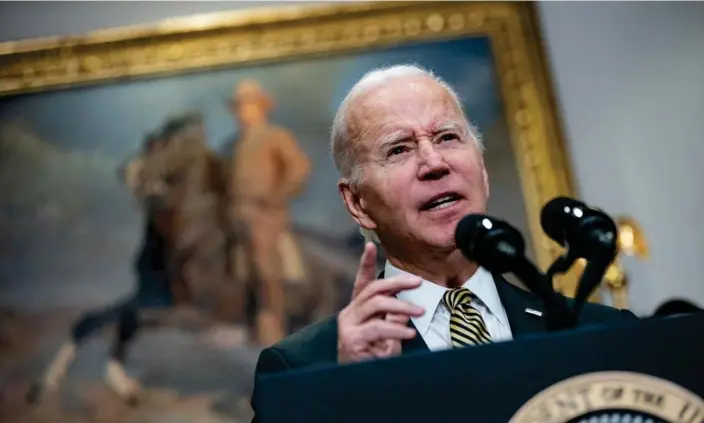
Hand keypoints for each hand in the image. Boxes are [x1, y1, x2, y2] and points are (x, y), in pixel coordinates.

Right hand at [337, 242, 424, 362]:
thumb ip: (394, 320)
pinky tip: (409, 332)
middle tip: (418, 281)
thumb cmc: (373, 362)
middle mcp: (349, 315)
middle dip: (396, 283)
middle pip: (373, 289)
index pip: (362, 283)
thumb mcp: (388, 338)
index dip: (365, 263)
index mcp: (357, 311)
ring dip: (401, 306)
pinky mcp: (351, 340)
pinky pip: (378, 328)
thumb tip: (408, 306)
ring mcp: (348, 326)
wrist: (358, 387)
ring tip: (420, 311)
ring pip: (376, 304)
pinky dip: (396, 329)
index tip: (370, 245)